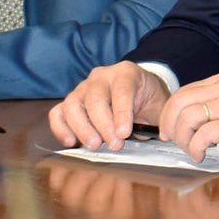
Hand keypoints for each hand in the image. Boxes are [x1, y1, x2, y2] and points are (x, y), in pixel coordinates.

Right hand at [48, 61, 167, 149]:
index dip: (122, 113)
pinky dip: (61, 128)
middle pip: (95, 98)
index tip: (124, 133)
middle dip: (103, 125)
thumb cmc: (149, 100)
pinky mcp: (71, 102)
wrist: (138, 91)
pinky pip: (58, 112)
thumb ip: (159, 119)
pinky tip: (71, 142)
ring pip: (73, 104)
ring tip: (95, 145)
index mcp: (126, 73)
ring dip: (82, 128)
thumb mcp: (159, 106)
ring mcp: (82, 88)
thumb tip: (160, 135)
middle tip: (114, 145)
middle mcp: (101, 76)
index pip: (121, 90)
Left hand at [159, 72, 218, 166]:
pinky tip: (202, 155)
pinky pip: (204, 135)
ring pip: (188, 118)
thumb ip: (215, 105)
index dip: (168, 114)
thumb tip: (186, 121)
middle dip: (170, 126)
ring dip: (183, 139)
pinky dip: (196, 148)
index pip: (182, 93)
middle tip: (174, 142)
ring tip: (193, 151)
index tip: (169, 131)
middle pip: (179, 103)